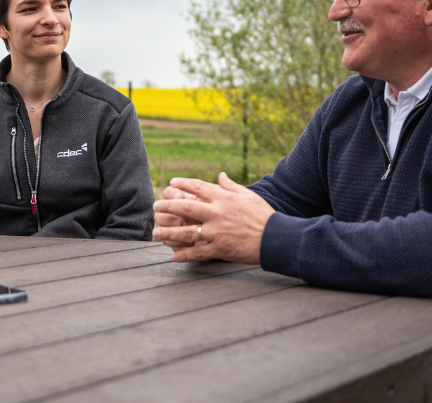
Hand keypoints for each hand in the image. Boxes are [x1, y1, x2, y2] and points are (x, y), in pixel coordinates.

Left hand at [151, 174, 274, 264]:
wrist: (276, 239)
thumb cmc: (264, 215)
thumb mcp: (248, 196)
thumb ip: (231, 186)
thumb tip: (220, 176)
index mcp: (224, 199)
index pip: (198, 187)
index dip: (183, 184)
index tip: (172, 183)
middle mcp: (218, 214)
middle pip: (186, 208)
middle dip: (168, 206)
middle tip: (156, 206)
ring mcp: (217, 232)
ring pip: (187, 232)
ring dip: (169, 232)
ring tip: (155, 232)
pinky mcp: (220, 249)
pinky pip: (198, 252)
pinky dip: (185, 255)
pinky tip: (173, 256)